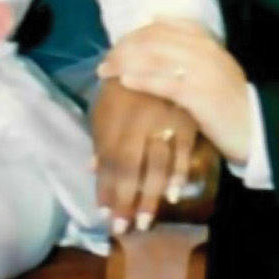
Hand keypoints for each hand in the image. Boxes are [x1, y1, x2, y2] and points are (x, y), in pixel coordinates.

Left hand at [90, 78, 199, 233]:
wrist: (161, 50)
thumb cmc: (127, 84)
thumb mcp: (108, 105)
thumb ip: (101, 137)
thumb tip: (92, 169)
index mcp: (113, 114)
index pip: (108, 160)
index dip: (106, 189)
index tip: (104, 215)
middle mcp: (136, 119)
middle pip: (129, 167)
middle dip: (125, 201)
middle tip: (121, 229)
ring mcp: (162, 119)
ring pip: (155, 165)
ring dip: (149, 197)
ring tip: (143, 222)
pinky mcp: (186, 119)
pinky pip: (181, 152)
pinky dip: (177, 176)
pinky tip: (171, 196)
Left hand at [99, 19, 253, 165]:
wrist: (257, 128)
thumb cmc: (229, 102)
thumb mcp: (212, 69)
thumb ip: (187, 51)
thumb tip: (156, 23)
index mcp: (207, 42)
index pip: (163, 26)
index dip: (136, 33)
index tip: (118, 45)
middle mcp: (203, 51)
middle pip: (153, 39)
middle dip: (124, 48)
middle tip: (106, 62)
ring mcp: (202, 72)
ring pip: (154, 57)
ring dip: (124, 62)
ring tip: (106, 71)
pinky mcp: (199, 95)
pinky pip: (165, 83)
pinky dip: (142, 79)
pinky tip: (125, 82)